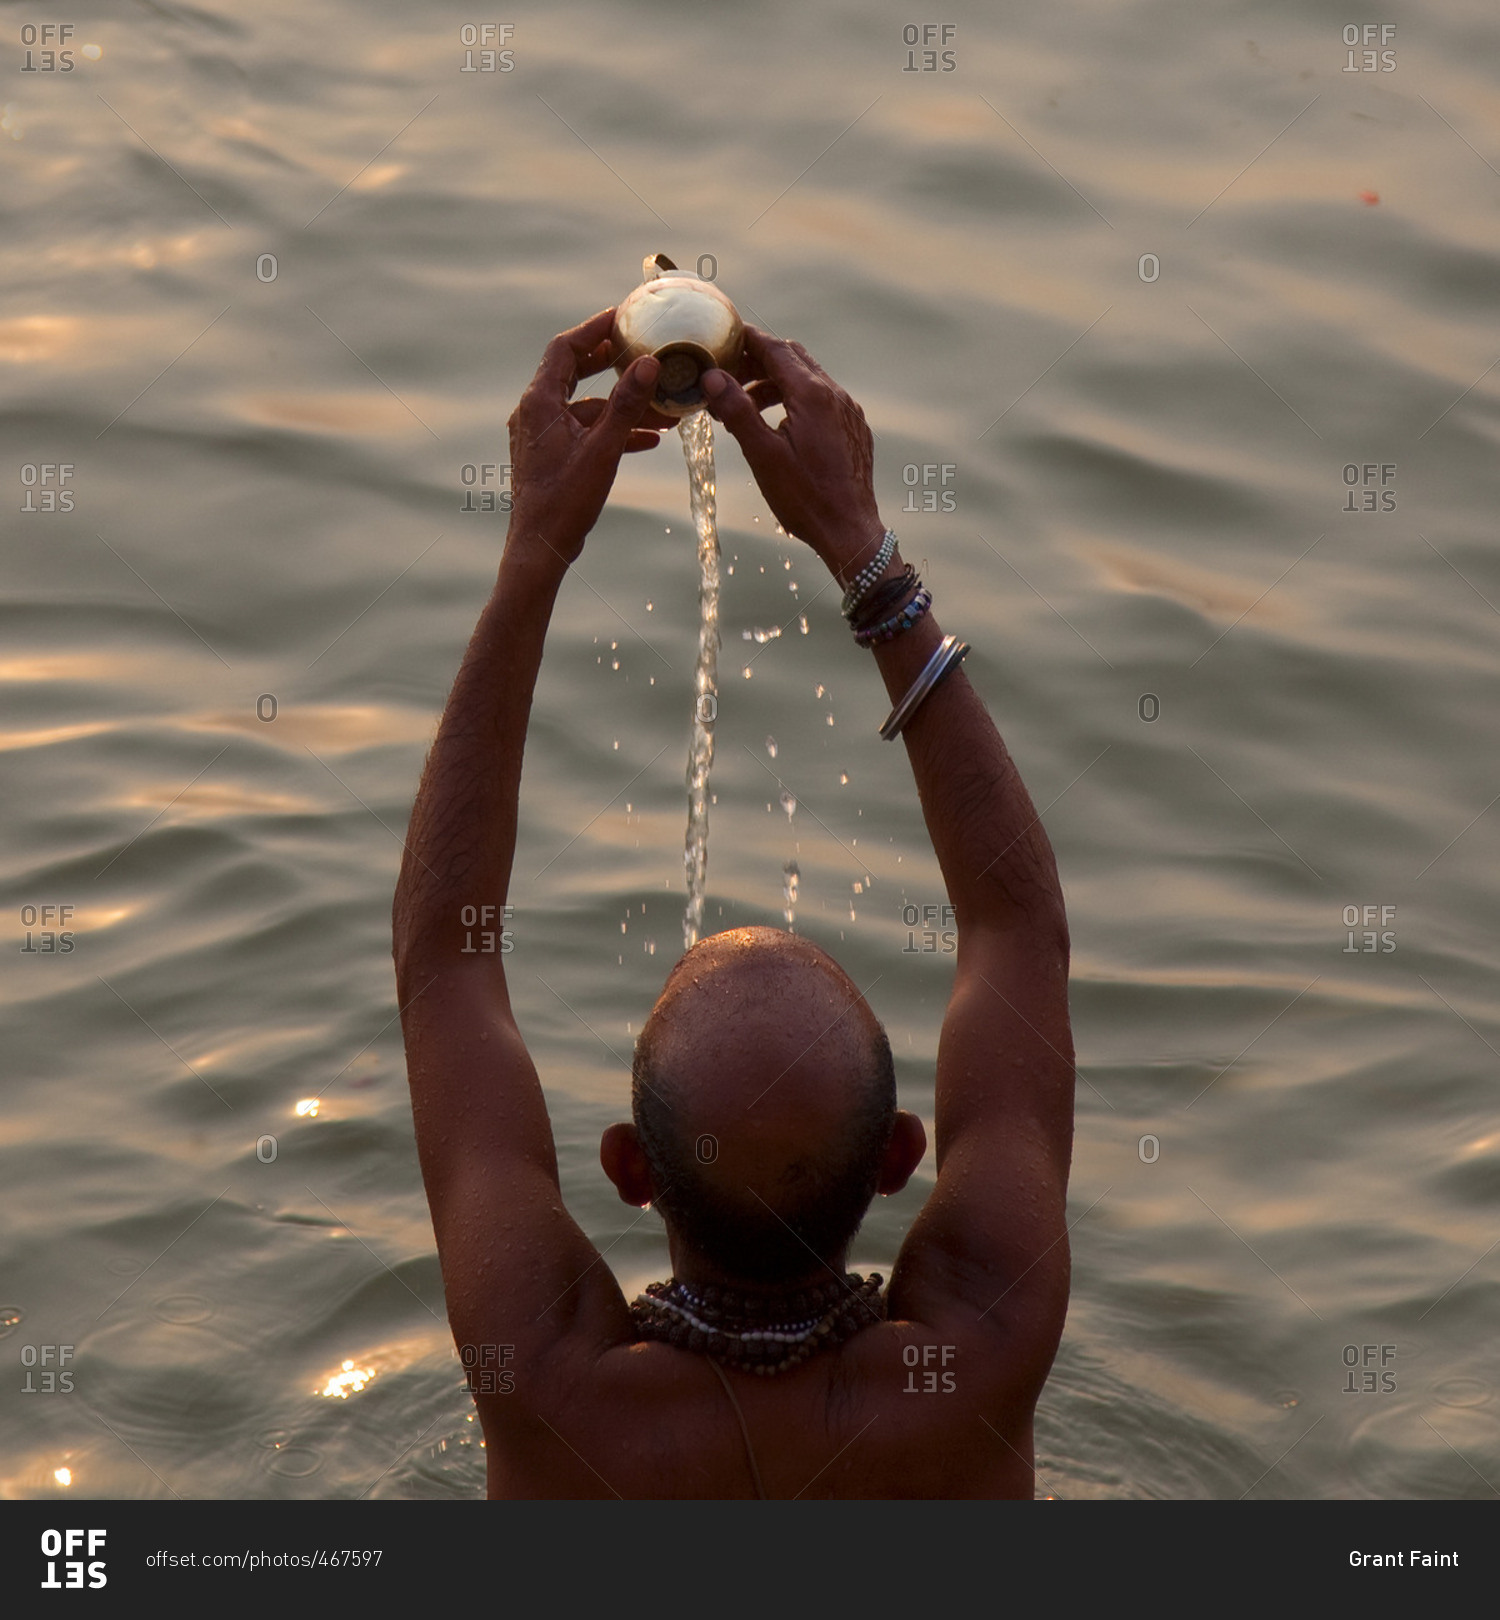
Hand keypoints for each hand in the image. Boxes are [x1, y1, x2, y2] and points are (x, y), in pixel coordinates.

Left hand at [505, 308, 676, 565]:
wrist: (540, 548)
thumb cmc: (565, 503)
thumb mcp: (603, 450)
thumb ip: (627, 405)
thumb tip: (648, 364)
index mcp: (540, 403)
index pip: (565, 348)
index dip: (594, 329)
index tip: (622, 317)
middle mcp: (534, 413)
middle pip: (572, 371)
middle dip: (609, 362)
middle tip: (639, 349)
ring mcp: (540, 435)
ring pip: (584, 406)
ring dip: (620, 404)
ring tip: (659, 405)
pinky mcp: (549, 456)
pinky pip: (583, 431)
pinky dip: (612, 429)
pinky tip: (647, 438)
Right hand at [700, 326, 883, 573]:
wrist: (849, 531)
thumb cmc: (805, 498)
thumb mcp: (762, 455)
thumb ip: (737, 411)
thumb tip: (712, 378)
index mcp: (812, 395)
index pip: (775, 349)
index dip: (747, 340)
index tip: (724, 339)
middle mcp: (835, 395)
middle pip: (792, 358)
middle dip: (758, 362)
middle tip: (729, 378)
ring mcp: (848, 411)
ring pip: (808, 379)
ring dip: (775, 384)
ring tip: (746, 408)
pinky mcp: (853, 428)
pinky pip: (822, 400)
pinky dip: (796, 400)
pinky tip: (779, 425)